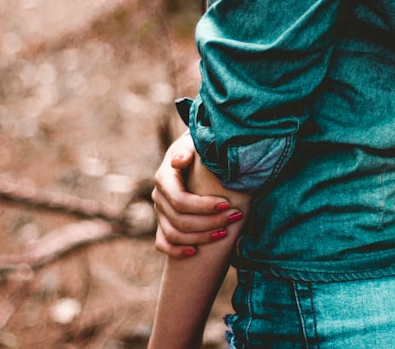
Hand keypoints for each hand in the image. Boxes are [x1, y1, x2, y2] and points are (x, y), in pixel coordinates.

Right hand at [151, 132, 243, 257]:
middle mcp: (159, 196)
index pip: (180, 200)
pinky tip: (195, 253)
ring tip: (224, 234)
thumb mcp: (194, 142)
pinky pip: (163, 243)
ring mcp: (160, 211)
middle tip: (235, 217)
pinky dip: (176, 251)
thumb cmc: (198, 146)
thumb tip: (178, 161)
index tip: (228, 204)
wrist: (193, 151)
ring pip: (173, 234)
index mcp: (164, 178)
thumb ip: (188, 150)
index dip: (203, 207)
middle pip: (179, 220)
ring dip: (199, 238)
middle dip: (209, 223)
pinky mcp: (164, 222)